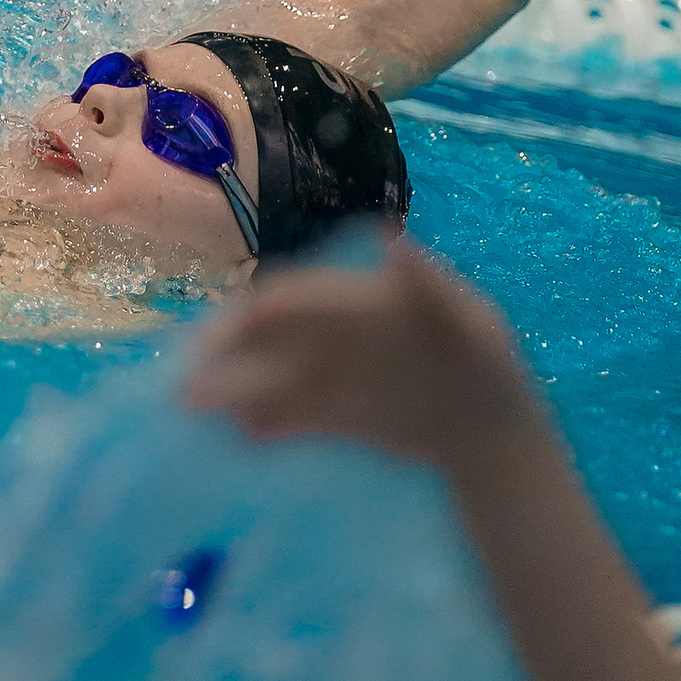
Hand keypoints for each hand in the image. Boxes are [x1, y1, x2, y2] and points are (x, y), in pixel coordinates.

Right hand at [183, 235, 554, 487]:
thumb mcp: (466, 325)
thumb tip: (395, 242)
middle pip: (271, 339)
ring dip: (233, 392)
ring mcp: (335, 376)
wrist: (496, 433)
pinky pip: (291, 416)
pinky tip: (242, 437)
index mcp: (360, 300)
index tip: (217, 337)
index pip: (295, 298)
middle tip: (185, 384)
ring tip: (193, 411)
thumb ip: (427, 288)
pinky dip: (266, 424)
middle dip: (226, 356)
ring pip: (272, 379)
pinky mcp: (337, 415)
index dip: (254, 315)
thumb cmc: (484, 365)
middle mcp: (338, 334)